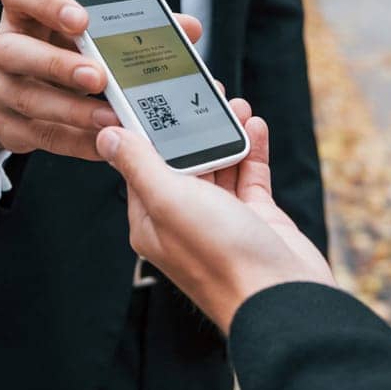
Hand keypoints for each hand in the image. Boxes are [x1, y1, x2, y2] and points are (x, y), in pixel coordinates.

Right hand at [0, 0, 201, 160]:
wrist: (28, 90)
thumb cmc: (68, 48)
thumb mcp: (93, 31)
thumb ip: (136, 25)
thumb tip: (188, 27)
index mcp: (24, 9)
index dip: (46, 1)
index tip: (82, 18)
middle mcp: (3, 44)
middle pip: (14, 49)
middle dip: (58, 63)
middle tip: (99, 76)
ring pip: (28, 98)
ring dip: (72, 110)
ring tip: (110, 116)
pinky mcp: (5, 124)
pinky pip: (40, 135)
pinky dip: (76, 140)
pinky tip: (104, 140)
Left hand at [96, 98, 334, 330]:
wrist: (282, 298)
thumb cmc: (222, 257)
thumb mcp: (170, 201)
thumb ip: (139, 165)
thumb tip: (107, 136)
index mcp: (153, 220)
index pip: (142, 163)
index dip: (149, 127)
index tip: (156, 93)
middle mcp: (184, 219)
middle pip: (184, 159)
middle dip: (193, 124)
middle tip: (205, 91)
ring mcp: (222, 219)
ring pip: (219, 164)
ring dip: (225, 132)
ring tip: (234, 104)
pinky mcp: (256, 219)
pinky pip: (250, 176)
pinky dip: (252, 149)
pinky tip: (255, 126)